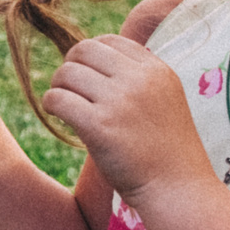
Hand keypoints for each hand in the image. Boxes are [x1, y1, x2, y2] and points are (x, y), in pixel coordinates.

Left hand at [41, 36, 206, 200]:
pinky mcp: (99, 125)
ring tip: (66, 107)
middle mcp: (139, 79)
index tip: (88, 77)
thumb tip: (88, 56)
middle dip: (71, 67)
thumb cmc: (165, 150)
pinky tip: (59, 116)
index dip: (90, 56)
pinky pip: (57, 99)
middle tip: (71, 90)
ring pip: (66, 73)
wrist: (178, 189)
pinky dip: (51, 105)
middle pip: (83, 50)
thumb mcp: (163, 99)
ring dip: (58, 88)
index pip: (109, 40)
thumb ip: (135, 77)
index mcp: (157, 70)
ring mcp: (119, 101)